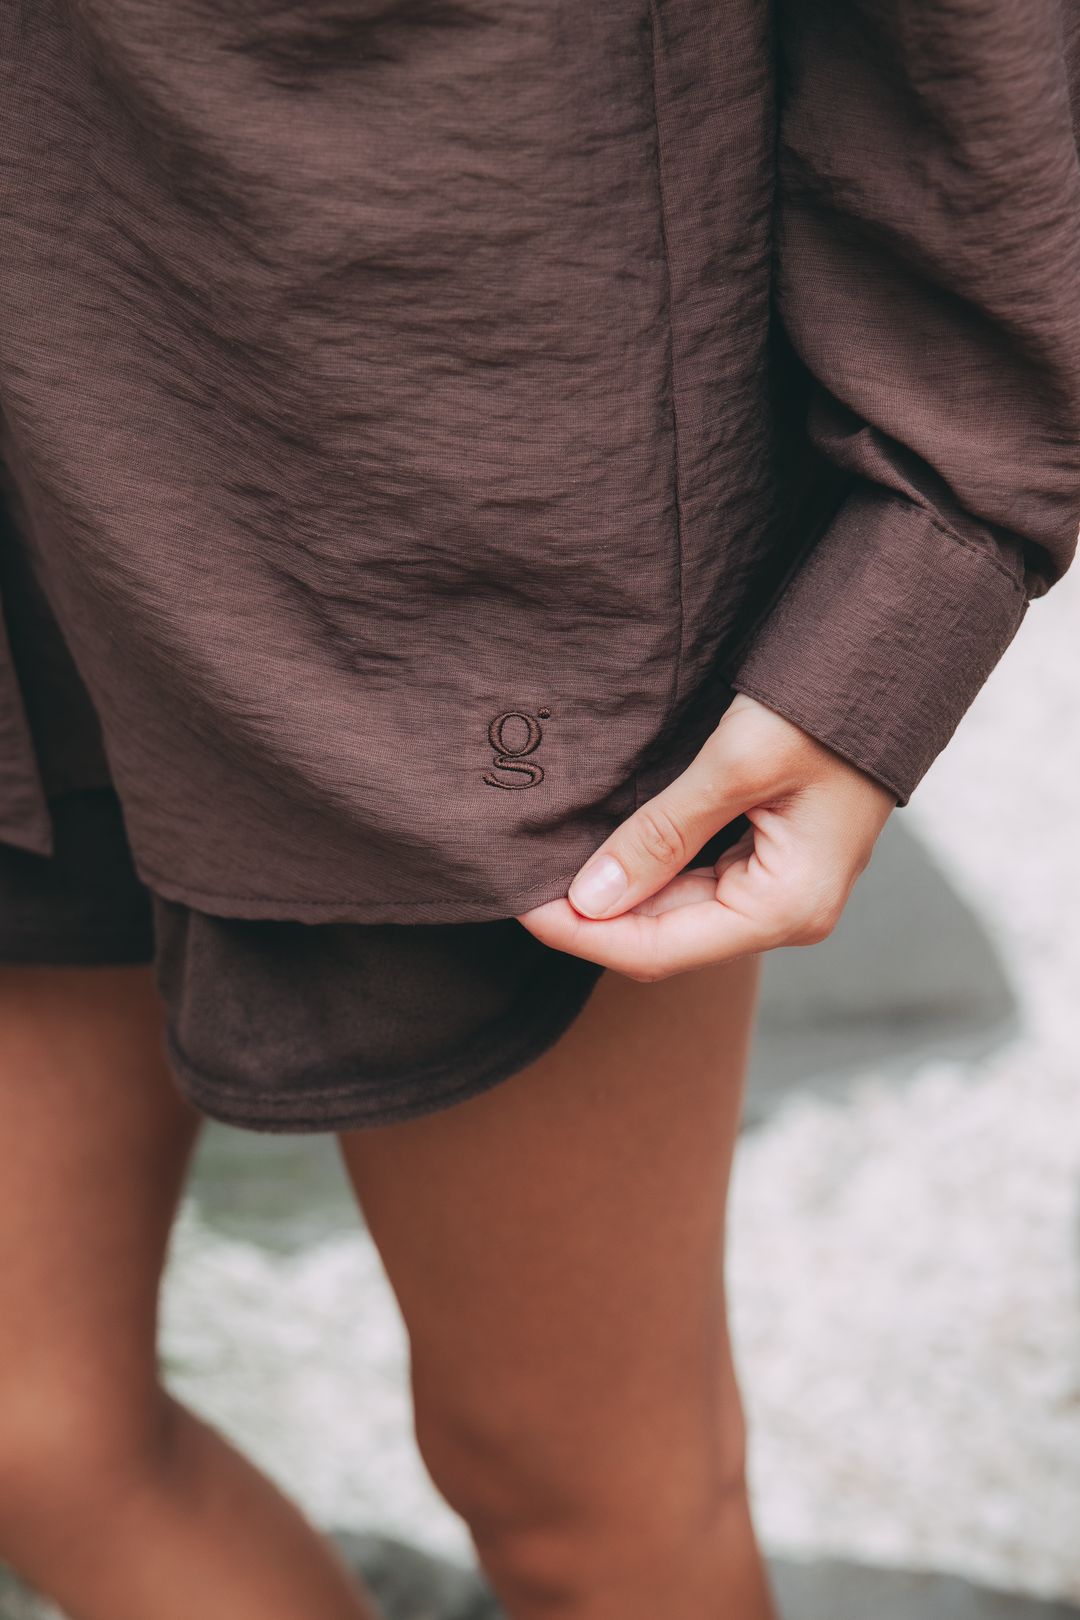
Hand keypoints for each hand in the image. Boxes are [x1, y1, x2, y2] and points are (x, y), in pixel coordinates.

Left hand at [515, 693, 896, 979]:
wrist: (889, 661)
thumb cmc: (826, 708)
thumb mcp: (736, 764)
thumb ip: (661, 834)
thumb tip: (590, 898)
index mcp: (787, 907)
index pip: (658, 949)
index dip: (582, 934)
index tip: (520, 902)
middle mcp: (787, 913)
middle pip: (663, 938)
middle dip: (591, 915)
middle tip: (520, 878)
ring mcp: (780, 889)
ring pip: (674, 912)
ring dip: (615, 893)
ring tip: (550, 863)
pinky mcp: (771, 860)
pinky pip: (693, 882)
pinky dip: (645, 869)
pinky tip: (604, 849)